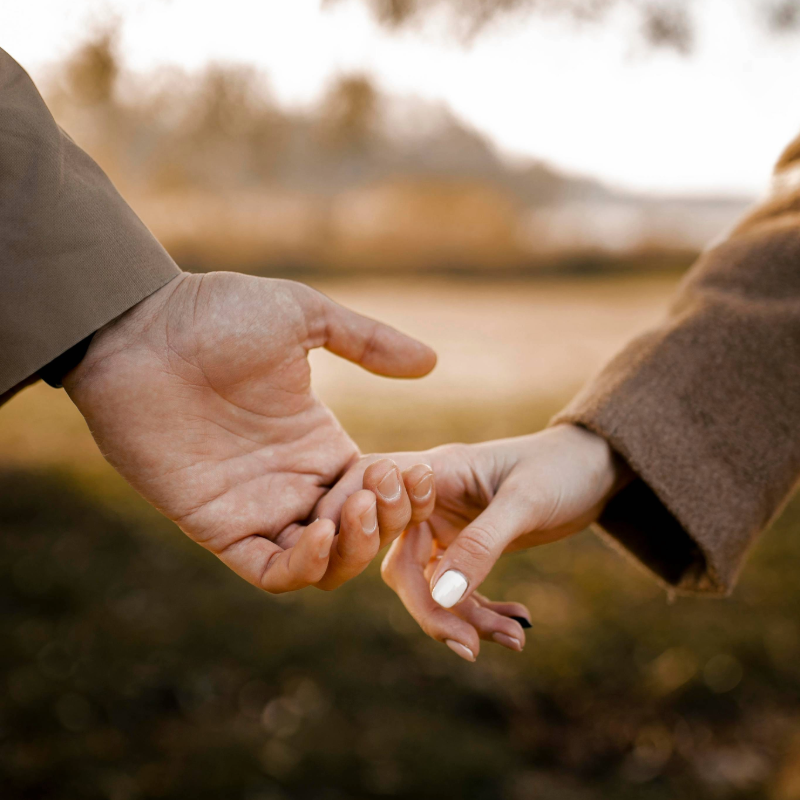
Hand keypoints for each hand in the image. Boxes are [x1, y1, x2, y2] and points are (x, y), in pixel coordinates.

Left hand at [64, 272, 435, 592]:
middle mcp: (294, 482)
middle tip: (380, 487)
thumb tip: (431, 361)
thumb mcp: (305, 317)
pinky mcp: (218, 526)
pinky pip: (269, 571)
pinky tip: (321, 532)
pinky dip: (304, 567)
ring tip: (355, 507)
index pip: (379, 492)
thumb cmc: (217, 314)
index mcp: (318, 442)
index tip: (411, 470)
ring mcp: (258, 507)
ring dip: (353, 549)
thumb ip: (368, 342)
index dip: (403, 493)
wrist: (139, 328)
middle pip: (360, 536)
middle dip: (385, 522)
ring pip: (324, 565)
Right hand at [320, 425, 629, 659]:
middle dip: (431, 611)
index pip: (374, 507)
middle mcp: (429, 501)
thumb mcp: (526, 503)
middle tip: (470, 646)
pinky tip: (518, 622)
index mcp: (432, 473)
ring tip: (515, 637)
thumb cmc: (562, 467)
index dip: (351, 540)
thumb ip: (482, 545)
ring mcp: (446, 527)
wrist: (595, 466)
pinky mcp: (466, 548)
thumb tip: (440, 596)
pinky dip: (482, 613)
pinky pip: (458, 592)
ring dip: (466, 619)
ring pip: (432, 588)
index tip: (340, 573)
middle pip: (402, 566)